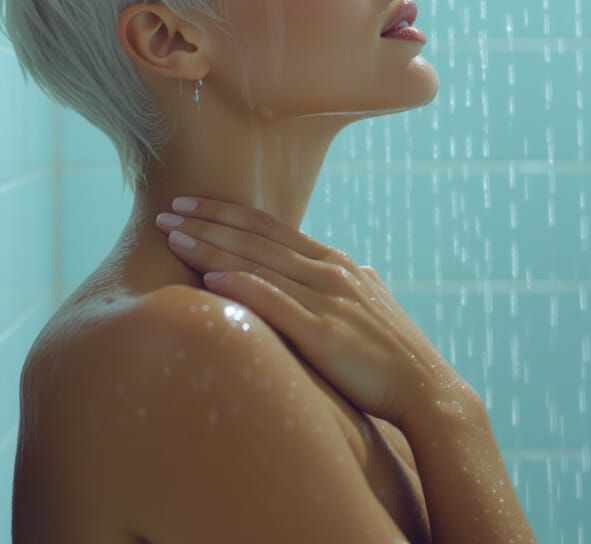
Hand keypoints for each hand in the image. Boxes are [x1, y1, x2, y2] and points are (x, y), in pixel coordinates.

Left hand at [154, 196, 474, 428]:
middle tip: (164, 211)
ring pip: (257, 264)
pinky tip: (210, 279)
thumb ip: (354, 279)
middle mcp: (327, 271)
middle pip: (254, 238)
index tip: (189, 204)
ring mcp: (326, 299)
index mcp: (332, 261)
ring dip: (211, 247)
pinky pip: (275, 303)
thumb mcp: (370, 300)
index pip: (268, 226)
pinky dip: (241, 286)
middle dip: (206, 222)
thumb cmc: (392, 349)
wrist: (425, 387)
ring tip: (172, 237)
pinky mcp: (324, 333)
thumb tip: (358, 267)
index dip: (225, 212)